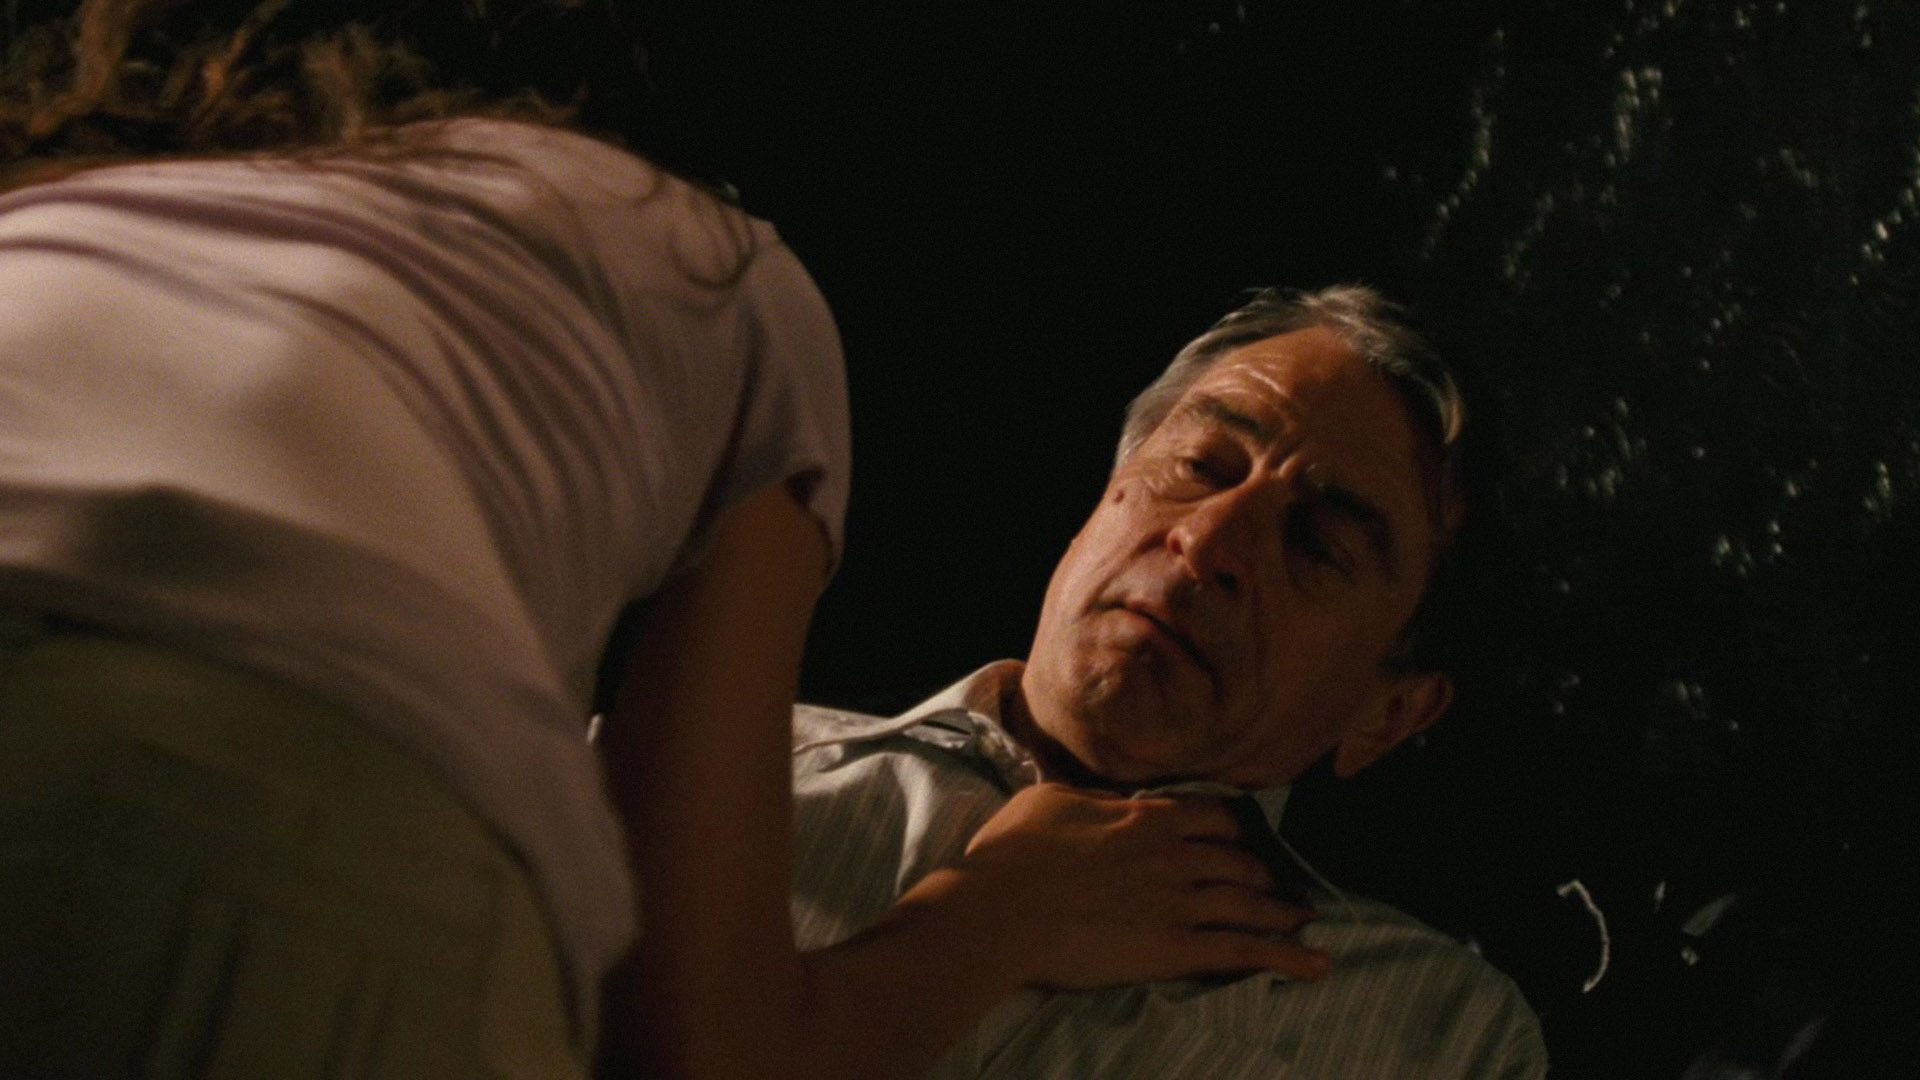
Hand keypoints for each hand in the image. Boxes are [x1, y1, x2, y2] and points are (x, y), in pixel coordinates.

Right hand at [939, 782, 1330, 989]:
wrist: (998, 912)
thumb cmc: (1012, 855)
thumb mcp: (1050, 802)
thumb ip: (1092, 801)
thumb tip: (1109, 803)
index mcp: (1146, 816)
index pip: (1212, 815)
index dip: (1231, 828)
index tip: (1238, 838)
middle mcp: (1175, 855)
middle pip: (1240, 860)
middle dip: (1262, 872)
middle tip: (1276, 884)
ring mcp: (1180, 903)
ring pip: (1252, 903)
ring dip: (1283, 910)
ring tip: (1304, 918)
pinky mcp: (1175, 950)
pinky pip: (1246, 952)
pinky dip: (1288, 958)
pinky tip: (1317, 966)